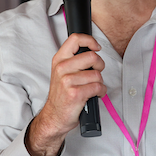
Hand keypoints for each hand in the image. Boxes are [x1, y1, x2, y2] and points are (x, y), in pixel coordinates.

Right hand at [26, 33, 106, 155]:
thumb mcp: (62, 72)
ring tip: (91, 87)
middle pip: (92, 57)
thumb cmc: (62, 94)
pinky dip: (101, 92)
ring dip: (99, 82)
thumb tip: (93, 49)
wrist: (54, 116)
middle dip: (99, 66)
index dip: (91, 41)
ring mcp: (68, 81)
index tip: (96, 48)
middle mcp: (62, 68)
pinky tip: (94, 94)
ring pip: (97, 74)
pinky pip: (98, 87)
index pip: (75, 39)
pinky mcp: (75, 93)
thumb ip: (74, 59)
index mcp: (59, 60)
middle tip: (95, 73)